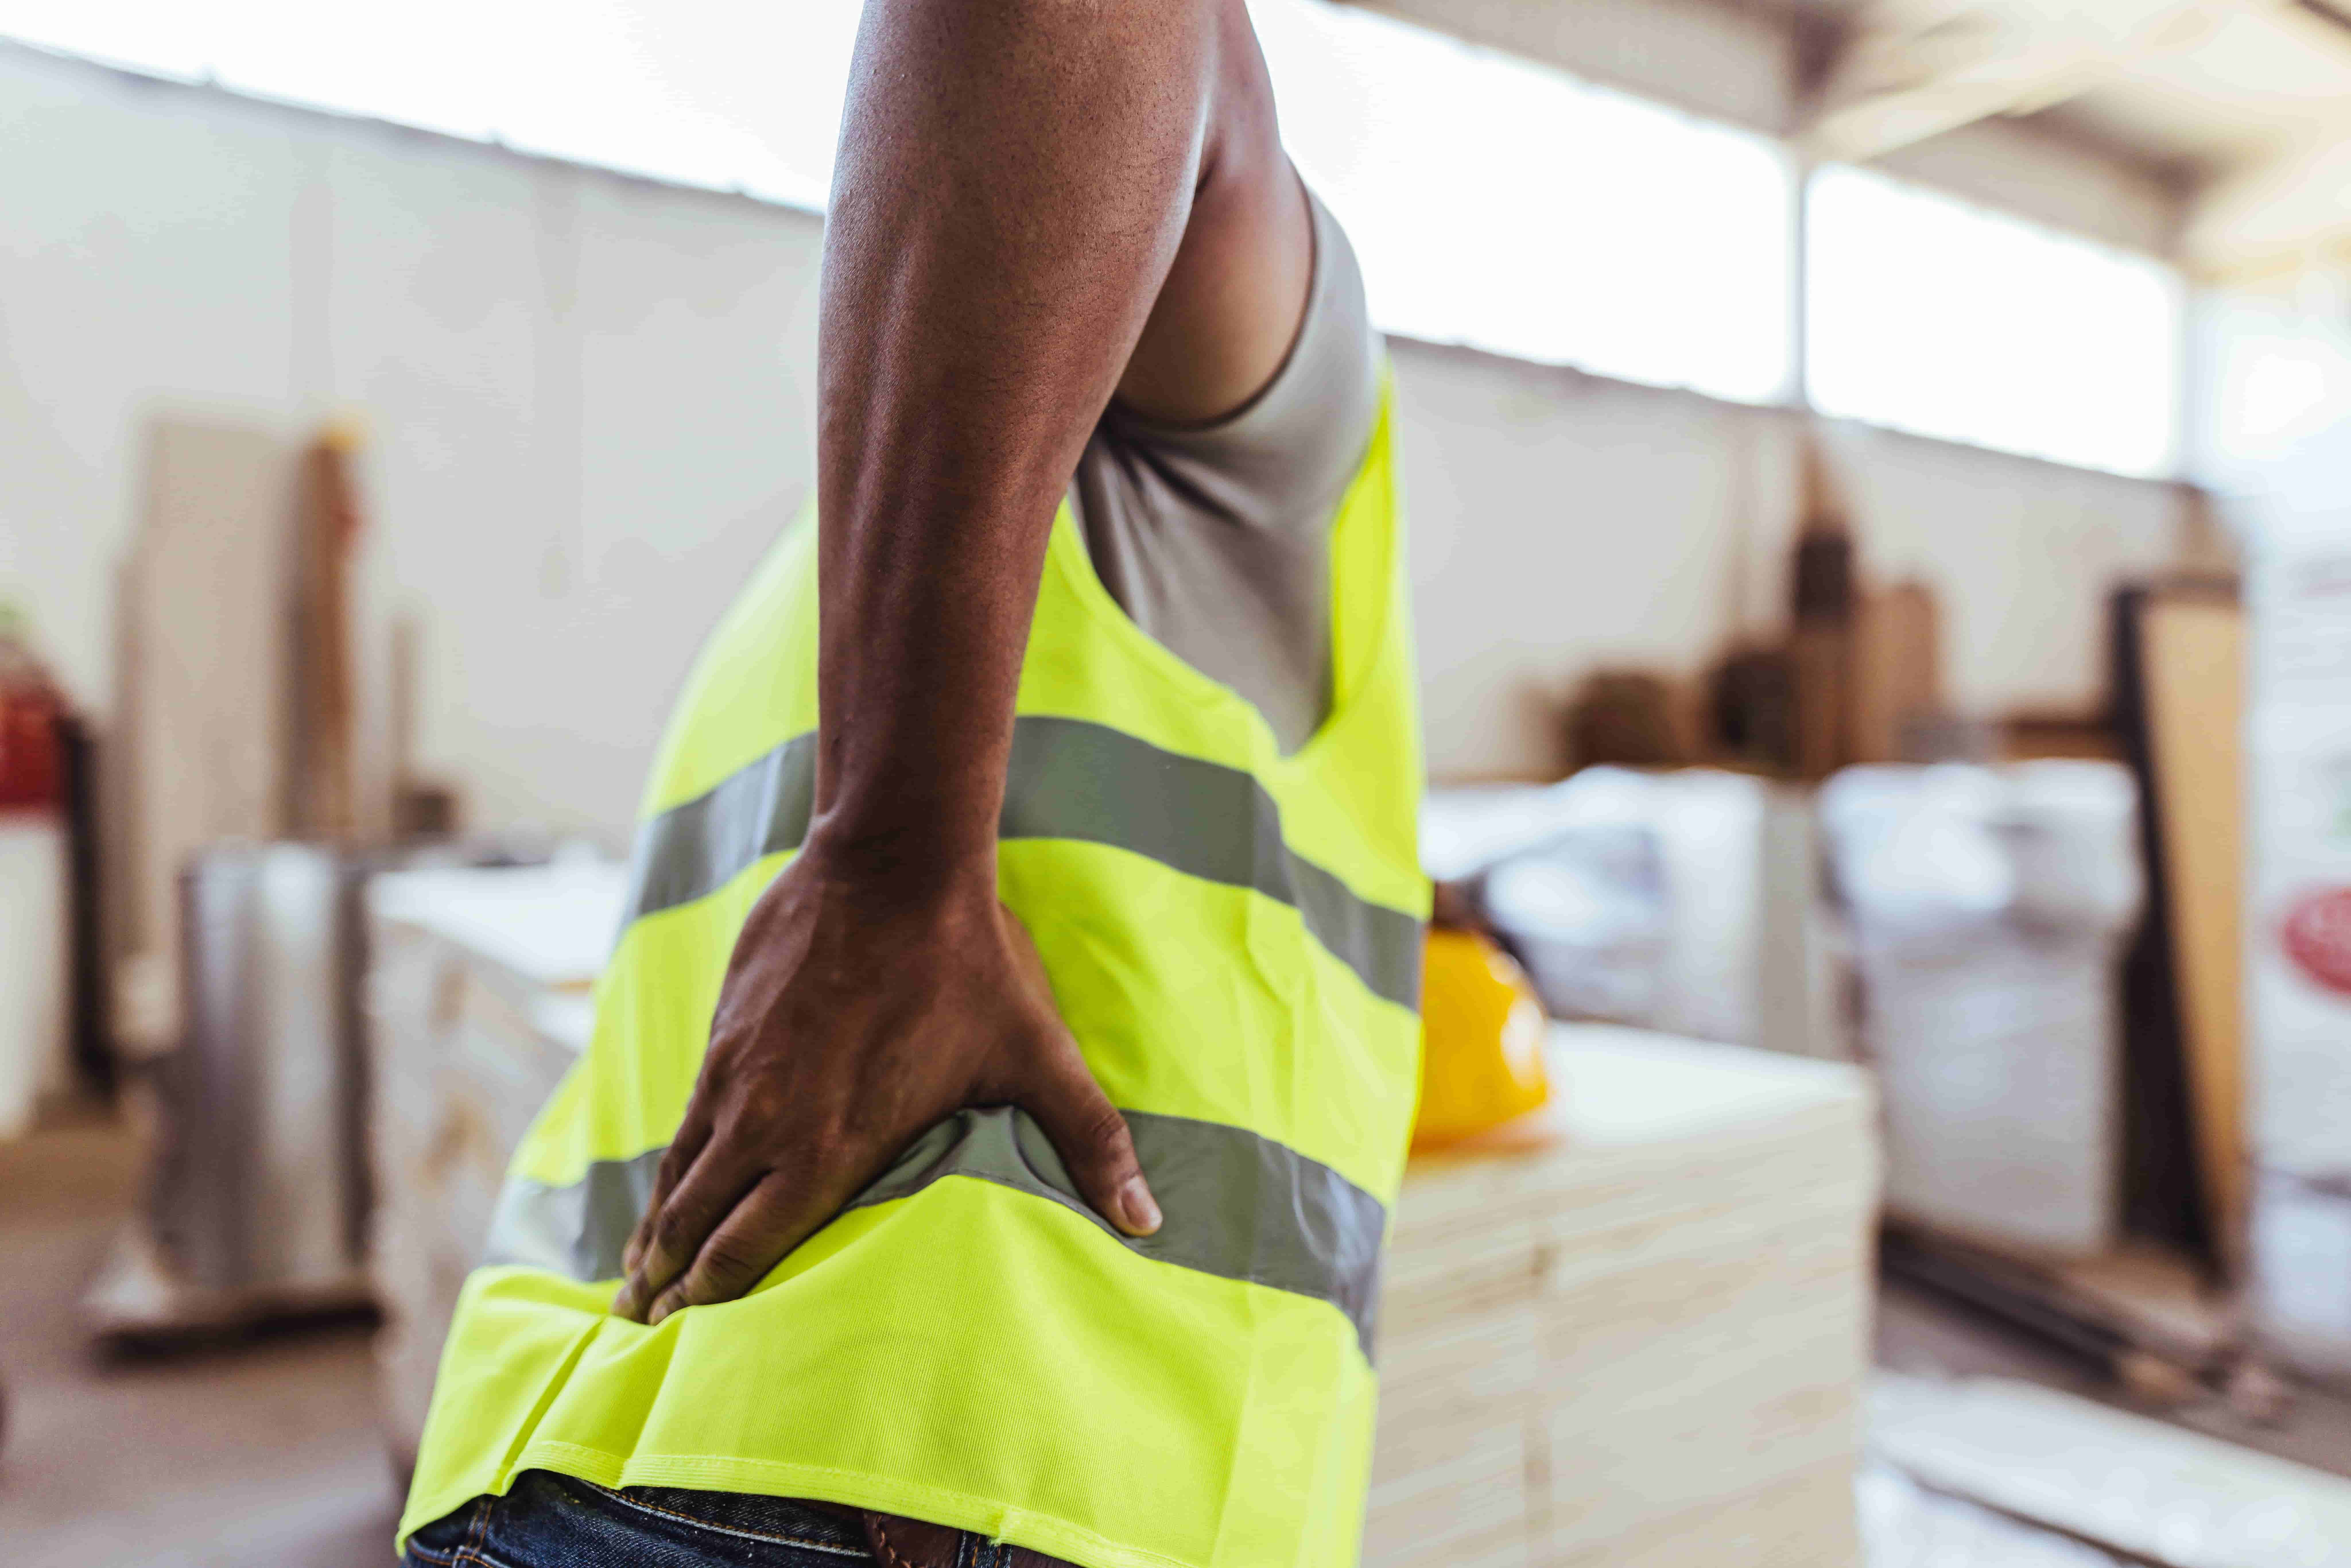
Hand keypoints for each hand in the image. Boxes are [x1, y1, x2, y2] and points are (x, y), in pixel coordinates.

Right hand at [610, 845, 1160, 1324]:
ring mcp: (737, 1075)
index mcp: (833, 1144)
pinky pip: (683, 1121)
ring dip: (655, 1232)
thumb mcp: (1039, 1056)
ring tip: (633, 1280)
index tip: (687, 1337)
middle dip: (668, 1283)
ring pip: (679, 1175)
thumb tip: (1150, 1219)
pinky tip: (661, 1188)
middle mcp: (770, 1120)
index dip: (714, 1299)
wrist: (895, 863)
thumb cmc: (970, 963)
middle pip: (700, 1223)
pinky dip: (665, 1168)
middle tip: (642, 1328)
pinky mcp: (725, 1035)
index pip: (752, 1247)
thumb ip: (1090, 1143)